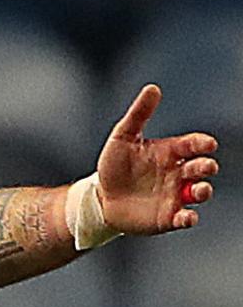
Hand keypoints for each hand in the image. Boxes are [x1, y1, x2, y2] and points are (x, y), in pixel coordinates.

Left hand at [97, 84, 219, 233]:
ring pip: (200, 192)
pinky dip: (190, 218)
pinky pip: (185, 218)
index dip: (202, 144)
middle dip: (206, 166)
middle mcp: (177, 173)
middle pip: (201, 168)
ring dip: (204, 190)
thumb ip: (139, 115)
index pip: (193, 145)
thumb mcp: (122, 137)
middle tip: (204, 166)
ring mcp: (175, 195)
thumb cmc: (114, 166)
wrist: (100, 198)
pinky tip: (188, 216)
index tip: (207, 144)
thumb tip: (152, 88)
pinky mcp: (168, 217)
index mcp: (170, 152)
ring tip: (199, 189)